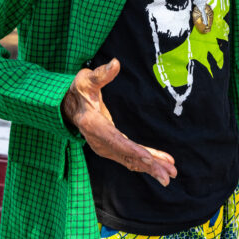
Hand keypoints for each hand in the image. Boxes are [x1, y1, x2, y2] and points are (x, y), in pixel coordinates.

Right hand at [62, 58, 176, 185]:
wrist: (67, 106)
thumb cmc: (79, 90)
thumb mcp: (86, 80)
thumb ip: (101, 74)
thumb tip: (116, 63)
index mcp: (92, 125)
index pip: (115, 140)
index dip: (132, 150)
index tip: (148, 159)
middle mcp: (99, 141)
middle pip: (126, 155)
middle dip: (148, 165)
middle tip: (168, 175)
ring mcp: (105, 146)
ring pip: (130, 160)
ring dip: (151, 167)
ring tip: (171, 173)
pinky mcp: (111, 147)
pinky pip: (130, 157)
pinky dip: (146, 163)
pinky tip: (162, 165)